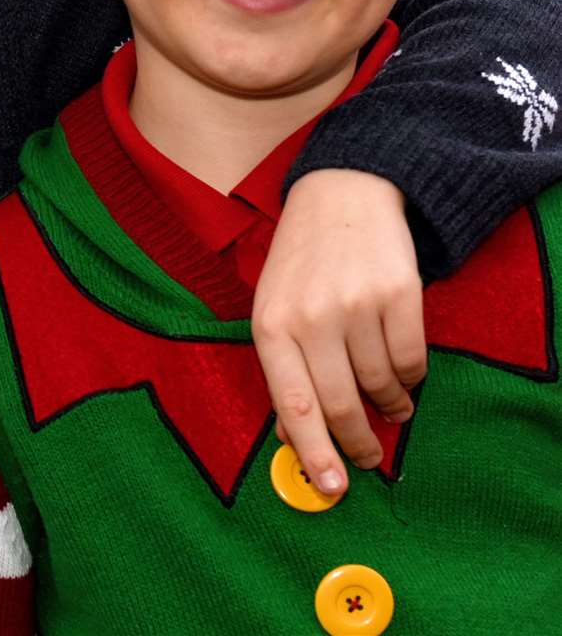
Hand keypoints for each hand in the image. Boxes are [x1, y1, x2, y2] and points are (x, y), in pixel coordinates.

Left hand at [251, 169, 425, 496]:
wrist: (340, 196)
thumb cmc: (300, 263)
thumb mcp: (273, 308)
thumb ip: (283, 368)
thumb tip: (293, 435)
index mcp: (270, 326)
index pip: (292, 404)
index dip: (312, 452)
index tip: (329, 487)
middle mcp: (311, 318)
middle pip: (340, 404)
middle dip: (356, 442)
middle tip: (366, 458)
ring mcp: (356, 305)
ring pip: (381, 385)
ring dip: (388, 407)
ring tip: (389, 408)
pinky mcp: (398, 294)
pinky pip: (412, 360)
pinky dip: (411, 379)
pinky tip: (403, 377)